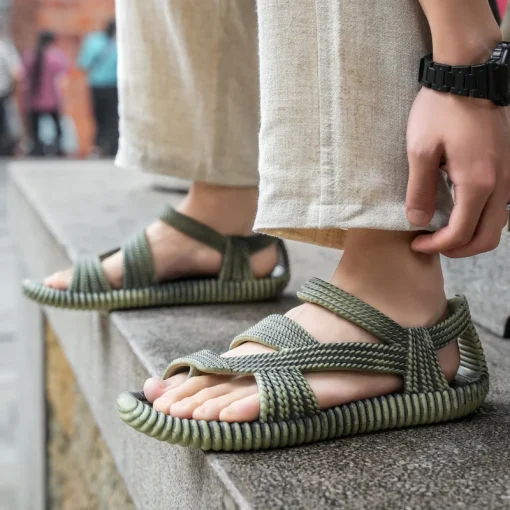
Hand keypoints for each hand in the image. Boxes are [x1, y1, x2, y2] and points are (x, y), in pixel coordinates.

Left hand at [406, 87, 509, 256]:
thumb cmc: (442, 109)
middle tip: (431, 245)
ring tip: (445, 233)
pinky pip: (500, 205)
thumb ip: (420, 190)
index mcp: (478, 183)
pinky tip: (461, 210)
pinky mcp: (509, 165)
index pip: (461, 233)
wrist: (469, 74)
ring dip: (472, 235)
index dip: (436, 246)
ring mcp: (509, 175)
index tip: (415, 244)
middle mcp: (501, 184)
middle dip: (458, 249)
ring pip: (498, 223)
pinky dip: (482, 218)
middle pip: (487, 237)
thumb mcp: (420, 150)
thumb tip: (417, 221)